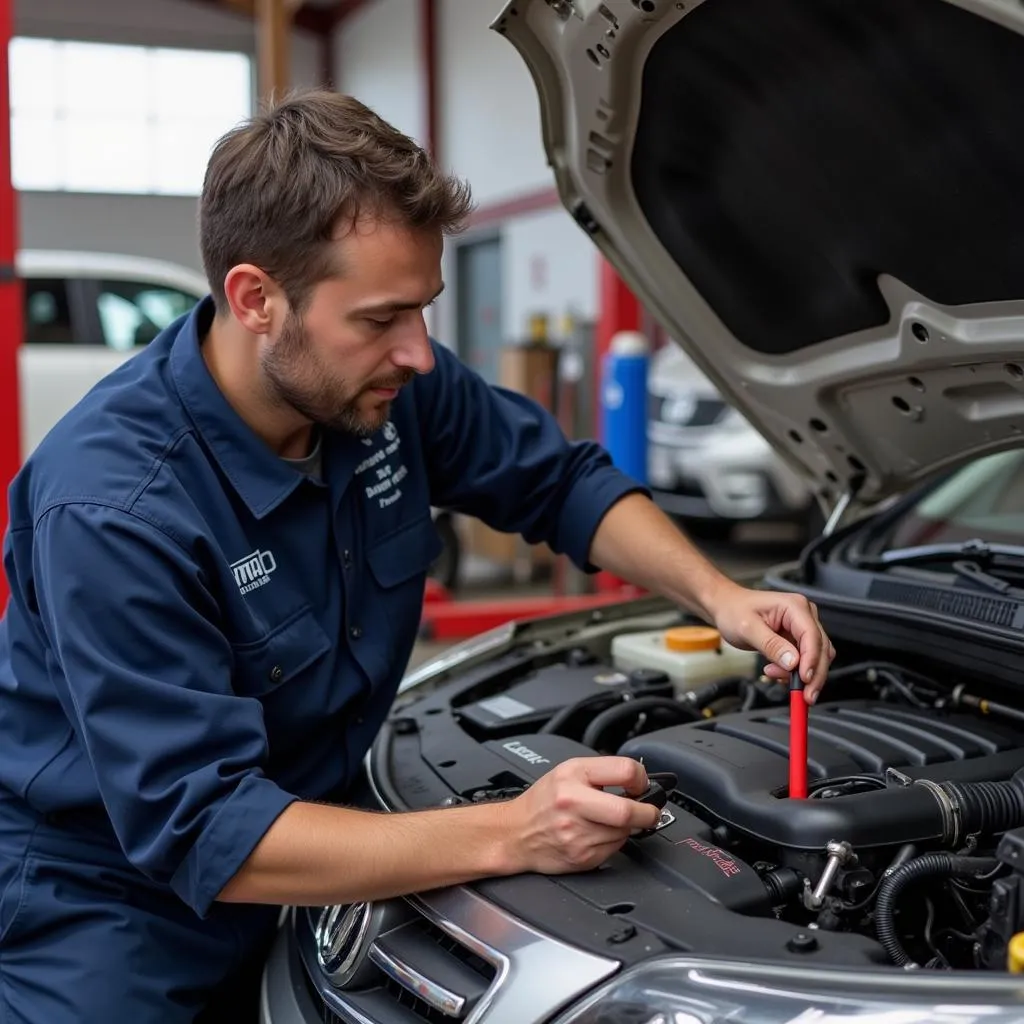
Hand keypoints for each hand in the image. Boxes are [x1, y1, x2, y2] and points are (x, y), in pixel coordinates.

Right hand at [497, 757, 659, 874]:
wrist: (516, 833)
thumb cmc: (543, 801)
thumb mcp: (568, 770)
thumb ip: (603, 771)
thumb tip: (638, 779)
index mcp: (572, 777)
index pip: (624, 771)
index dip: (641, 779)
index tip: (641, 785)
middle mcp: (574, 805)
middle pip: (628, 811)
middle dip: (648, 812)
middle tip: (650, 811)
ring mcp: (578, 835)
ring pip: (625, 832)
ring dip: (627, 827)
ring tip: (608, 819)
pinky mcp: (583, 858)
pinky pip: (615, 848)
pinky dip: (613, 841)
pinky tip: (596, 833)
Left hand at [708, 583, 835, 702]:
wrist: (726, 607)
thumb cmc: (734, 611)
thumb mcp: (747, 628)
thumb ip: (771, 645)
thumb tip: (793, 662)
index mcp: (794, 606)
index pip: (811, 635)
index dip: (812, 660)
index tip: (805, 679)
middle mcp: (804, 615)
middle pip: (821, 649)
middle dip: (813, 674)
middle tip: (804, 696)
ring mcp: (802, 627)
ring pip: (816, 657)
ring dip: (802, 674)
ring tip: (775, 675)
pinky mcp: (797, 639)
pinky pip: (805, 660)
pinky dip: (794, 672)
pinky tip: (777, 673)